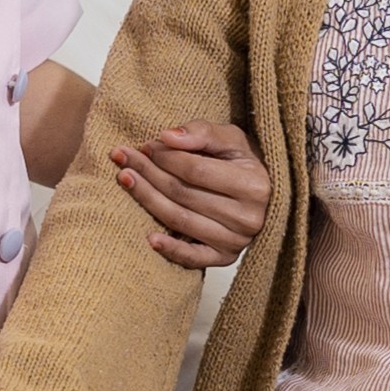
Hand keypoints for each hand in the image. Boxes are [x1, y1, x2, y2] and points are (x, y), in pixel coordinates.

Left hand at [111, 122, 270, 268]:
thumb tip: (167, 137)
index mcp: (254, 185)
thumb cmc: (245, 164)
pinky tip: (149, 237)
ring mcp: (236, 241)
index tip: (145, 145)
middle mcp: (248, 217)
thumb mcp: (232, 139)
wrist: (266, 195)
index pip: (196, 170)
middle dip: (149, 173)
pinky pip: (193, 258)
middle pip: (183, 194)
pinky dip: (170, 250)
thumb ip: (202, 132)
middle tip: (123, 158)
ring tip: (124, 179)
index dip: (166, 157)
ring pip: (180, 220)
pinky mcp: (225, 258)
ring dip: (147, 199)